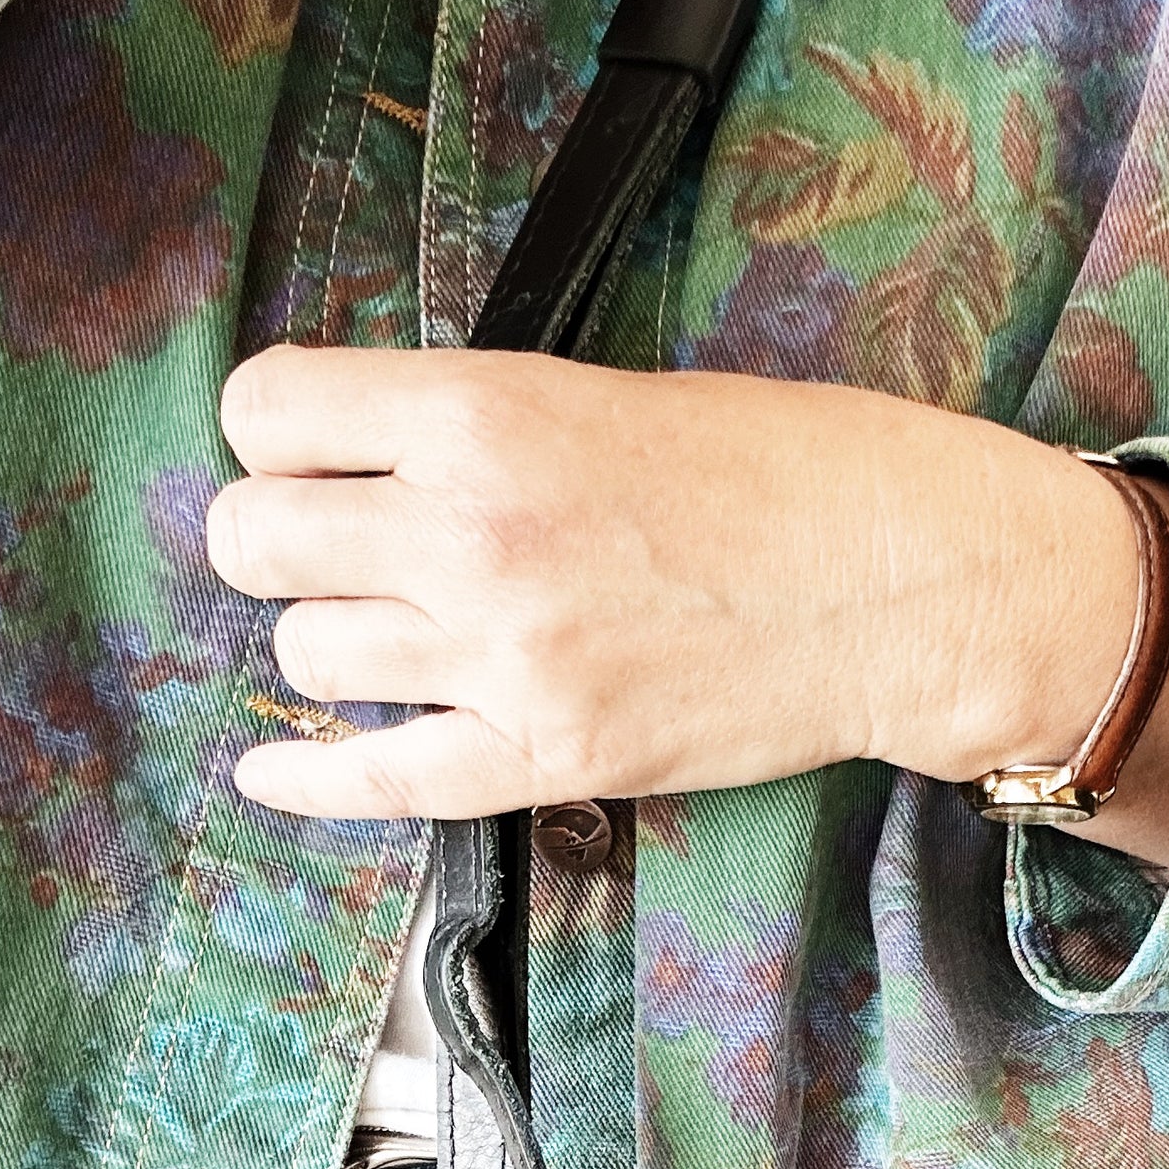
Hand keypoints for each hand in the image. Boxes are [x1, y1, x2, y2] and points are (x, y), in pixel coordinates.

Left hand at [207, 346, 1168, 867]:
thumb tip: (359, 461)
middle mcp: (475, 534)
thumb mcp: (608, 390)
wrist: (911, 584)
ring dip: (336, 641)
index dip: (275, 432)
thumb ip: (473, 425)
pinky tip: (272, 768)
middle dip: (277, 540)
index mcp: (485, 412)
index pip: (266, 412)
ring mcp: (510, 658)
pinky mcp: (552, 756)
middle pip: (256, 541)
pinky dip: (309, 775)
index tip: (309, 453)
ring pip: (310, 654)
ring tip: (397, 629)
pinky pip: (378, 778)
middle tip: (331, 546)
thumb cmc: (791, 471)